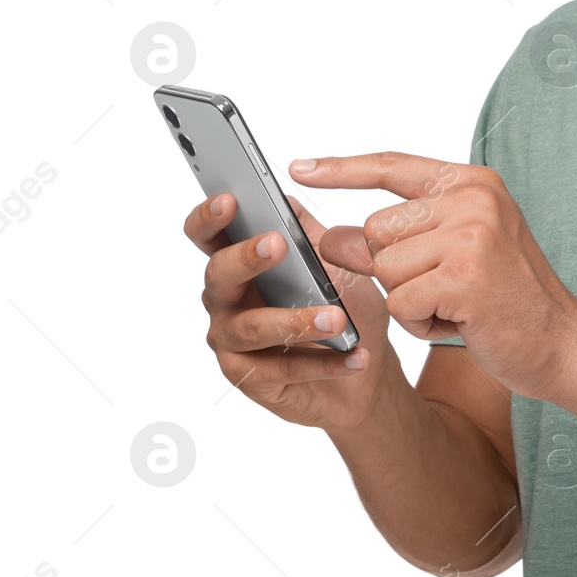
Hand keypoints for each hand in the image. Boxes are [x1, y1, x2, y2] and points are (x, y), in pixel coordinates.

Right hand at [186, 192, 397, 431]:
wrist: (369, 368)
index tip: (229, 200)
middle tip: (277, 244)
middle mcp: (226, 301)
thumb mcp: (335, 263)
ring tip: (338, 318)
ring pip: (253, 327)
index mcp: (239, 264)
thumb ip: (308, 233)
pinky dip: (324, 363)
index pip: (207, 236)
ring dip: (296, 320)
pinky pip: (284, 368)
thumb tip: (284, 197)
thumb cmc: (346, 308)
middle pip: (219, 275)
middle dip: (246, 258)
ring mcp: (233, 342)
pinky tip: (356, 356)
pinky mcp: (251, 379)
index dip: (210, 217)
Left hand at [291, 152, 576, 401]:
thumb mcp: (455, 254)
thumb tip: (331, 238)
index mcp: (474, 184)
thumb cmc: (509, 300)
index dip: (342, 169)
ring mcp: (472, 236)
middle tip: (445, 288)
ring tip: (455, 305)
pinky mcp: (464, 278)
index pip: (391, 166)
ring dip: (408, 300)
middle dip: (393, 270)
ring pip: (384, 269)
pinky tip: (460, 322)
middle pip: (376, 229)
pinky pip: (400, 302)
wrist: (563, 343)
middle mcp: (474, 200)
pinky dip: (420, 323)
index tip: (300, 167)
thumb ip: (399, 238)